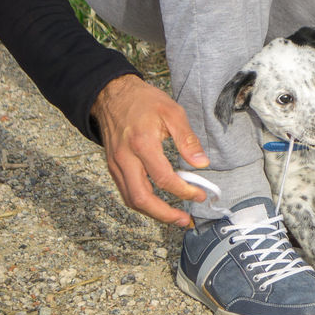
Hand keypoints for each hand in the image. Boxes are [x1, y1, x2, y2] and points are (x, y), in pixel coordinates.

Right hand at [91, 74, 210, 226]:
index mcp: (141, 143)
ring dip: (153, 213)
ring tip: (174, 218)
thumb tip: (202, 163)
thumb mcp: (172, 112)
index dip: (183, 191)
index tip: (200, 195)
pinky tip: (158, 205)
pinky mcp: (113, 167)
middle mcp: (124, 158)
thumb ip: (187, 139)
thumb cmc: (144, 101)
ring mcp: (115, 165)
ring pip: (131, 199)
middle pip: (141, 198)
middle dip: (164, 214)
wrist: (112, 94)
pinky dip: (142, 202)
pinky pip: (125, 192)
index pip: (163, 178)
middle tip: (185, 220)